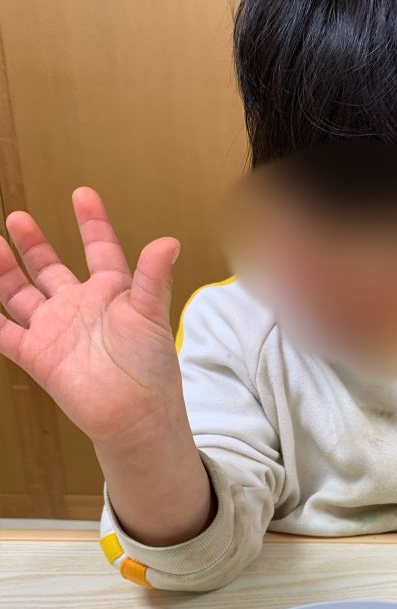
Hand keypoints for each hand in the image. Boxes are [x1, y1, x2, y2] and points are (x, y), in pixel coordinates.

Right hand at [0, 187, 182, 445]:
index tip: (83, 194)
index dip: (93, 223)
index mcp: (112, 295)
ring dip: (5, 269)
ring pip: (20, 292)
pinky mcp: (35, 353)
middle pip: (50, 269)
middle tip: (18, 217)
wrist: (134, 414)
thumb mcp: (152, 315)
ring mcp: (55, 330)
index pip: (100, 250)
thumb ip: (153, 277)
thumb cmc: (151, 369)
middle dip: (35, 244)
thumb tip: (168, 241)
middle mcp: (80, 308)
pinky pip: (1, 329)